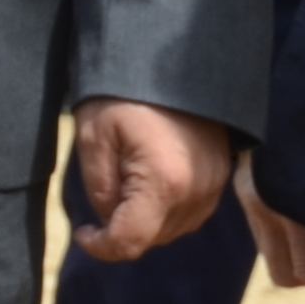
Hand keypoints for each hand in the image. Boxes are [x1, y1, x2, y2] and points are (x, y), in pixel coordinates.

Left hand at [72, 98, 239, 261]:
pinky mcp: (222, 175)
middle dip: (123, 228)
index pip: (130, 242)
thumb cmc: (124, 95)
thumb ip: (100, 192)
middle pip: (153, 239)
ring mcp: (214, 184)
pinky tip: (152, 183)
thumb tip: (110, 221)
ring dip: (147, 222)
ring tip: (128, 185)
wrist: (169, 56)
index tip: (82, 232)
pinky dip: (168, 210)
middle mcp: (196, 192)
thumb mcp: (94, 140)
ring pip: (174, 230)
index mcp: (163, 183)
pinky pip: (191, 213)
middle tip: (107, 193)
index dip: (100, 247)